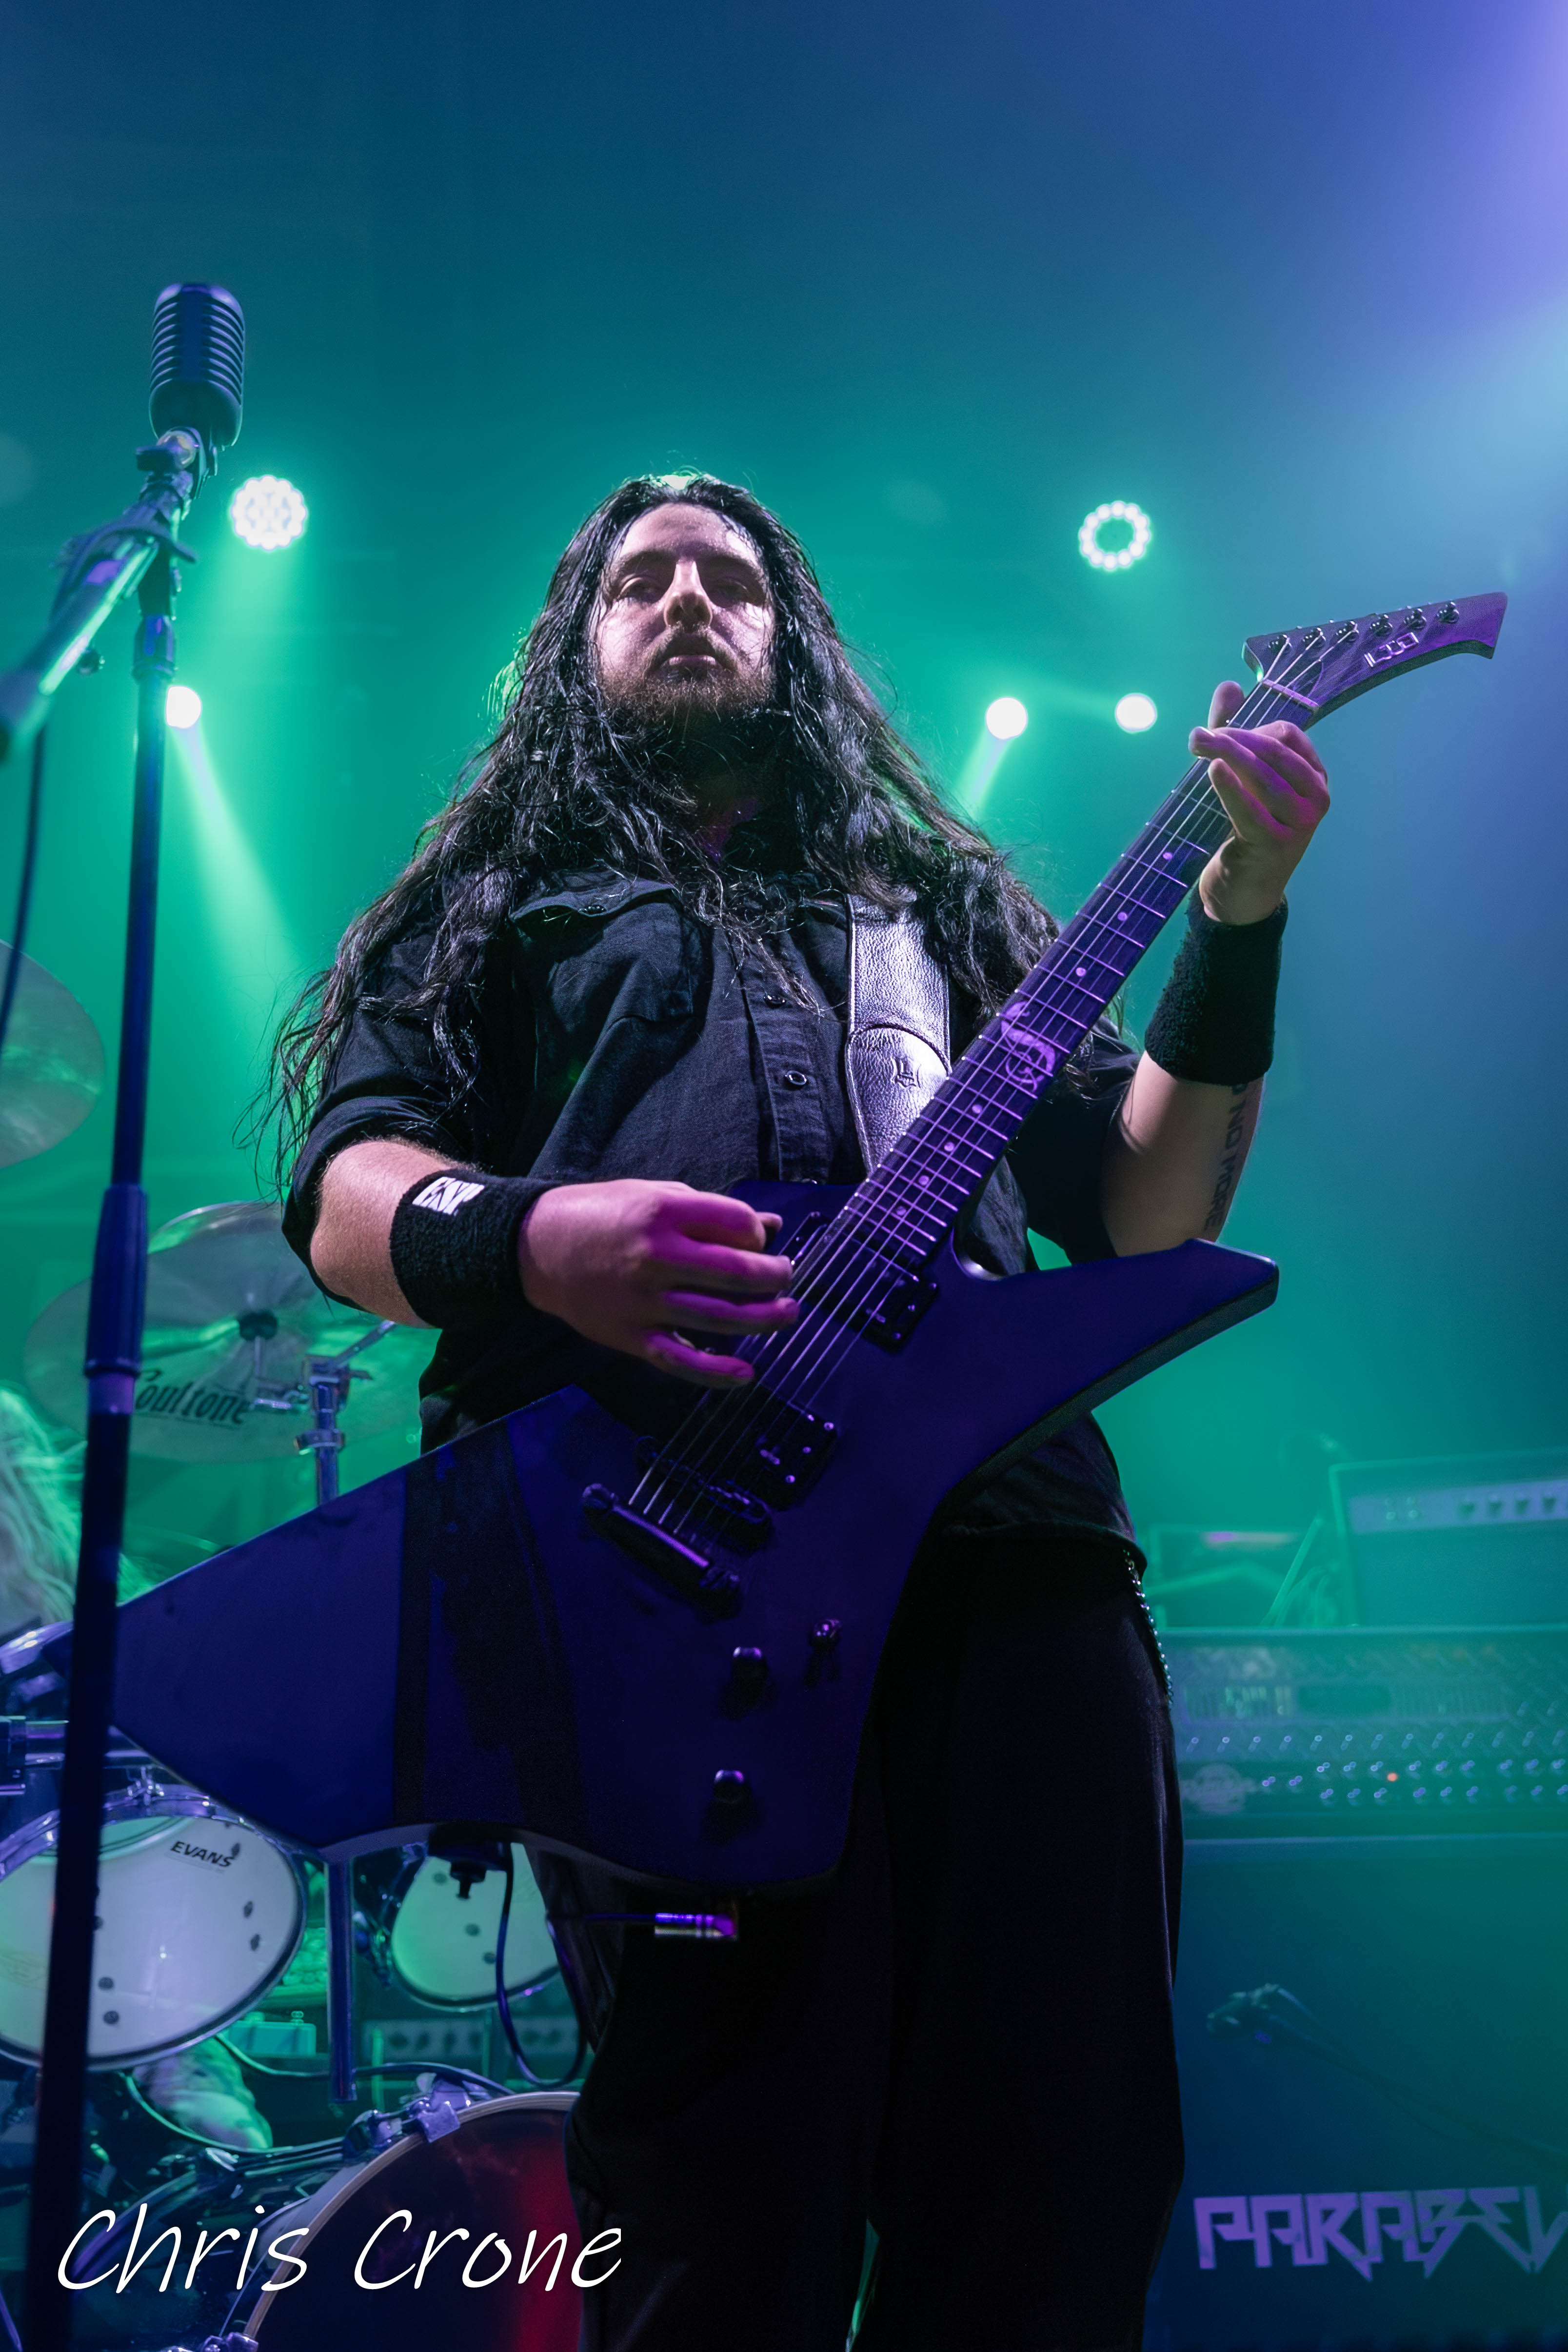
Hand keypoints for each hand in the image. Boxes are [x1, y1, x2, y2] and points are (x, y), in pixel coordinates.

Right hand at [516, 1178, 795, 1387]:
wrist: (539, 1248)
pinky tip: (746, 1373)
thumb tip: (769, 1225)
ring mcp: (644, 1301)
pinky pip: (680, 1359)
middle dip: (774, 1277)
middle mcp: (657, 1257)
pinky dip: (716, 1372)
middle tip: (786, 1278)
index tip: (759, 1240)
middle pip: (737, 1272)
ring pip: (719, 1317)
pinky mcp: (631, 1336)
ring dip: (763, 1320)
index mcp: (664, 1213)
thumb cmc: (603, 1214)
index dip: (759, 1234)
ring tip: (786, 1314)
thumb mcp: (655, 1194)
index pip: (737, 1224)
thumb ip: (710, 1212)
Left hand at [1190, 680, 1330, 924]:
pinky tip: (1214, 769)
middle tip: (1197, 736)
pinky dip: (1231, 787)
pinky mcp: (1275, 844)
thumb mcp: (1244, 779)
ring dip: (1227, 755)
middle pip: (1274, 751)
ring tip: (1197, 746)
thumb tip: (1228, 686)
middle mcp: (1317, 798)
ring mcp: (1300, 823)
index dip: (1251, 727)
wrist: (1246, 891)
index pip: (1288, 735)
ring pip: (1262, 776)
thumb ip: (1236, 733)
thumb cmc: (1246, 831)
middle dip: (1234, 737)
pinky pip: (1251, 809)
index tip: (1218, 732)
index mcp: (1315, 778)